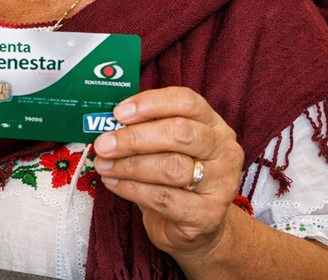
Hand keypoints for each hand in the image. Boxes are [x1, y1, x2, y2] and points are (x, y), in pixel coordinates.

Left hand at [92, 87, 243, 260]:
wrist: (194, 225)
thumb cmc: (173, 178)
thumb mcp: (164, 146)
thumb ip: (144, 129)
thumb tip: (107, 123)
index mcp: (212, 124)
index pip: (187, 102)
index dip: (151, 104)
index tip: (119, 112)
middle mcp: (224, 150)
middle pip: (180, 134)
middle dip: (135, 138)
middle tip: (103, 144)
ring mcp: (221, 183)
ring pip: (171, 167)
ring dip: (129, 165)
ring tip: (103, 165)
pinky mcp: (208, 214)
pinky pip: (164, 198)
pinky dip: (132, 189)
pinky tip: (114, 184)